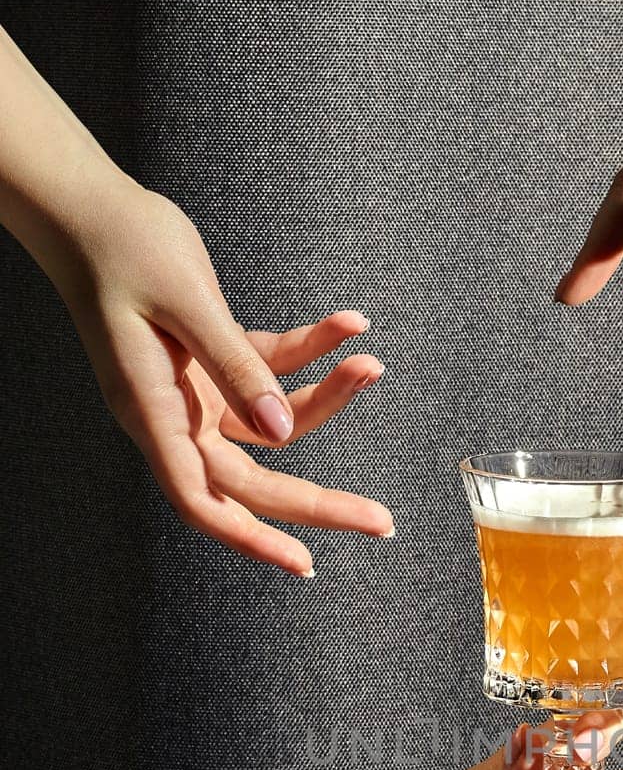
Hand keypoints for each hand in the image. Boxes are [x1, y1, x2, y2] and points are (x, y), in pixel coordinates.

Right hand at [49, 174, 391, 574]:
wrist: (94, 207)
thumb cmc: (125, 247)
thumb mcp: (187, 303)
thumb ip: (236, 368)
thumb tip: (279, 433)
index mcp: (153, 412)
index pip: (202, 501)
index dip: (252, 539)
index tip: (304, 563)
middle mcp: (175, 415)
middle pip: (255, 480)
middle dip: (321, 503)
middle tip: (382, 522)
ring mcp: (195, 392)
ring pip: (272, 423)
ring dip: (327, 399)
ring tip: (369, 363)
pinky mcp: (211, 360)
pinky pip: (269, 370)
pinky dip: (309, 351)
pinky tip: (348, 326)